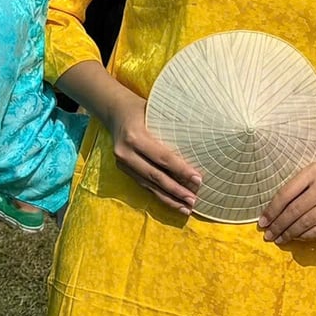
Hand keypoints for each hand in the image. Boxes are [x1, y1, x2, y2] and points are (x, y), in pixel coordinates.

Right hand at [103, 86, 202, 213]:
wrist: (113, 110)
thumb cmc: (141, 108)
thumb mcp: (155, 111)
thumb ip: (172, 127)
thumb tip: (201, 142)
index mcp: (135, 136)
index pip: (163, 158)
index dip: (181, 170)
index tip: (198, 179)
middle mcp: (126, 152)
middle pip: (156, 176)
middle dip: (176, 190)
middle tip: (194, 200)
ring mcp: (122, 162)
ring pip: (148, 185)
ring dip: (168, 198)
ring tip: (186, 207)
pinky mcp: (122, 169)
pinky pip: (143, 184)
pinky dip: (158, 194)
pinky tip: (171, 201)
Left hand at [259, 160, 315, 244]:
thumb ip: (299, 188)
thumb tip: (273, 211)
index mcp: (315, 170)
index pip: (286, 193)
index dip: (272, 210)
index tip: (263, 221)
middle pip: (294, 210)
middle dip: (278, 225)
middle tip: (268, 235)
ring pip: (305, 222)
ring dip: (289, 233)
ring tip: (280, 239)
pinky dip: (305, 236)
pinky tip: (297, 238)